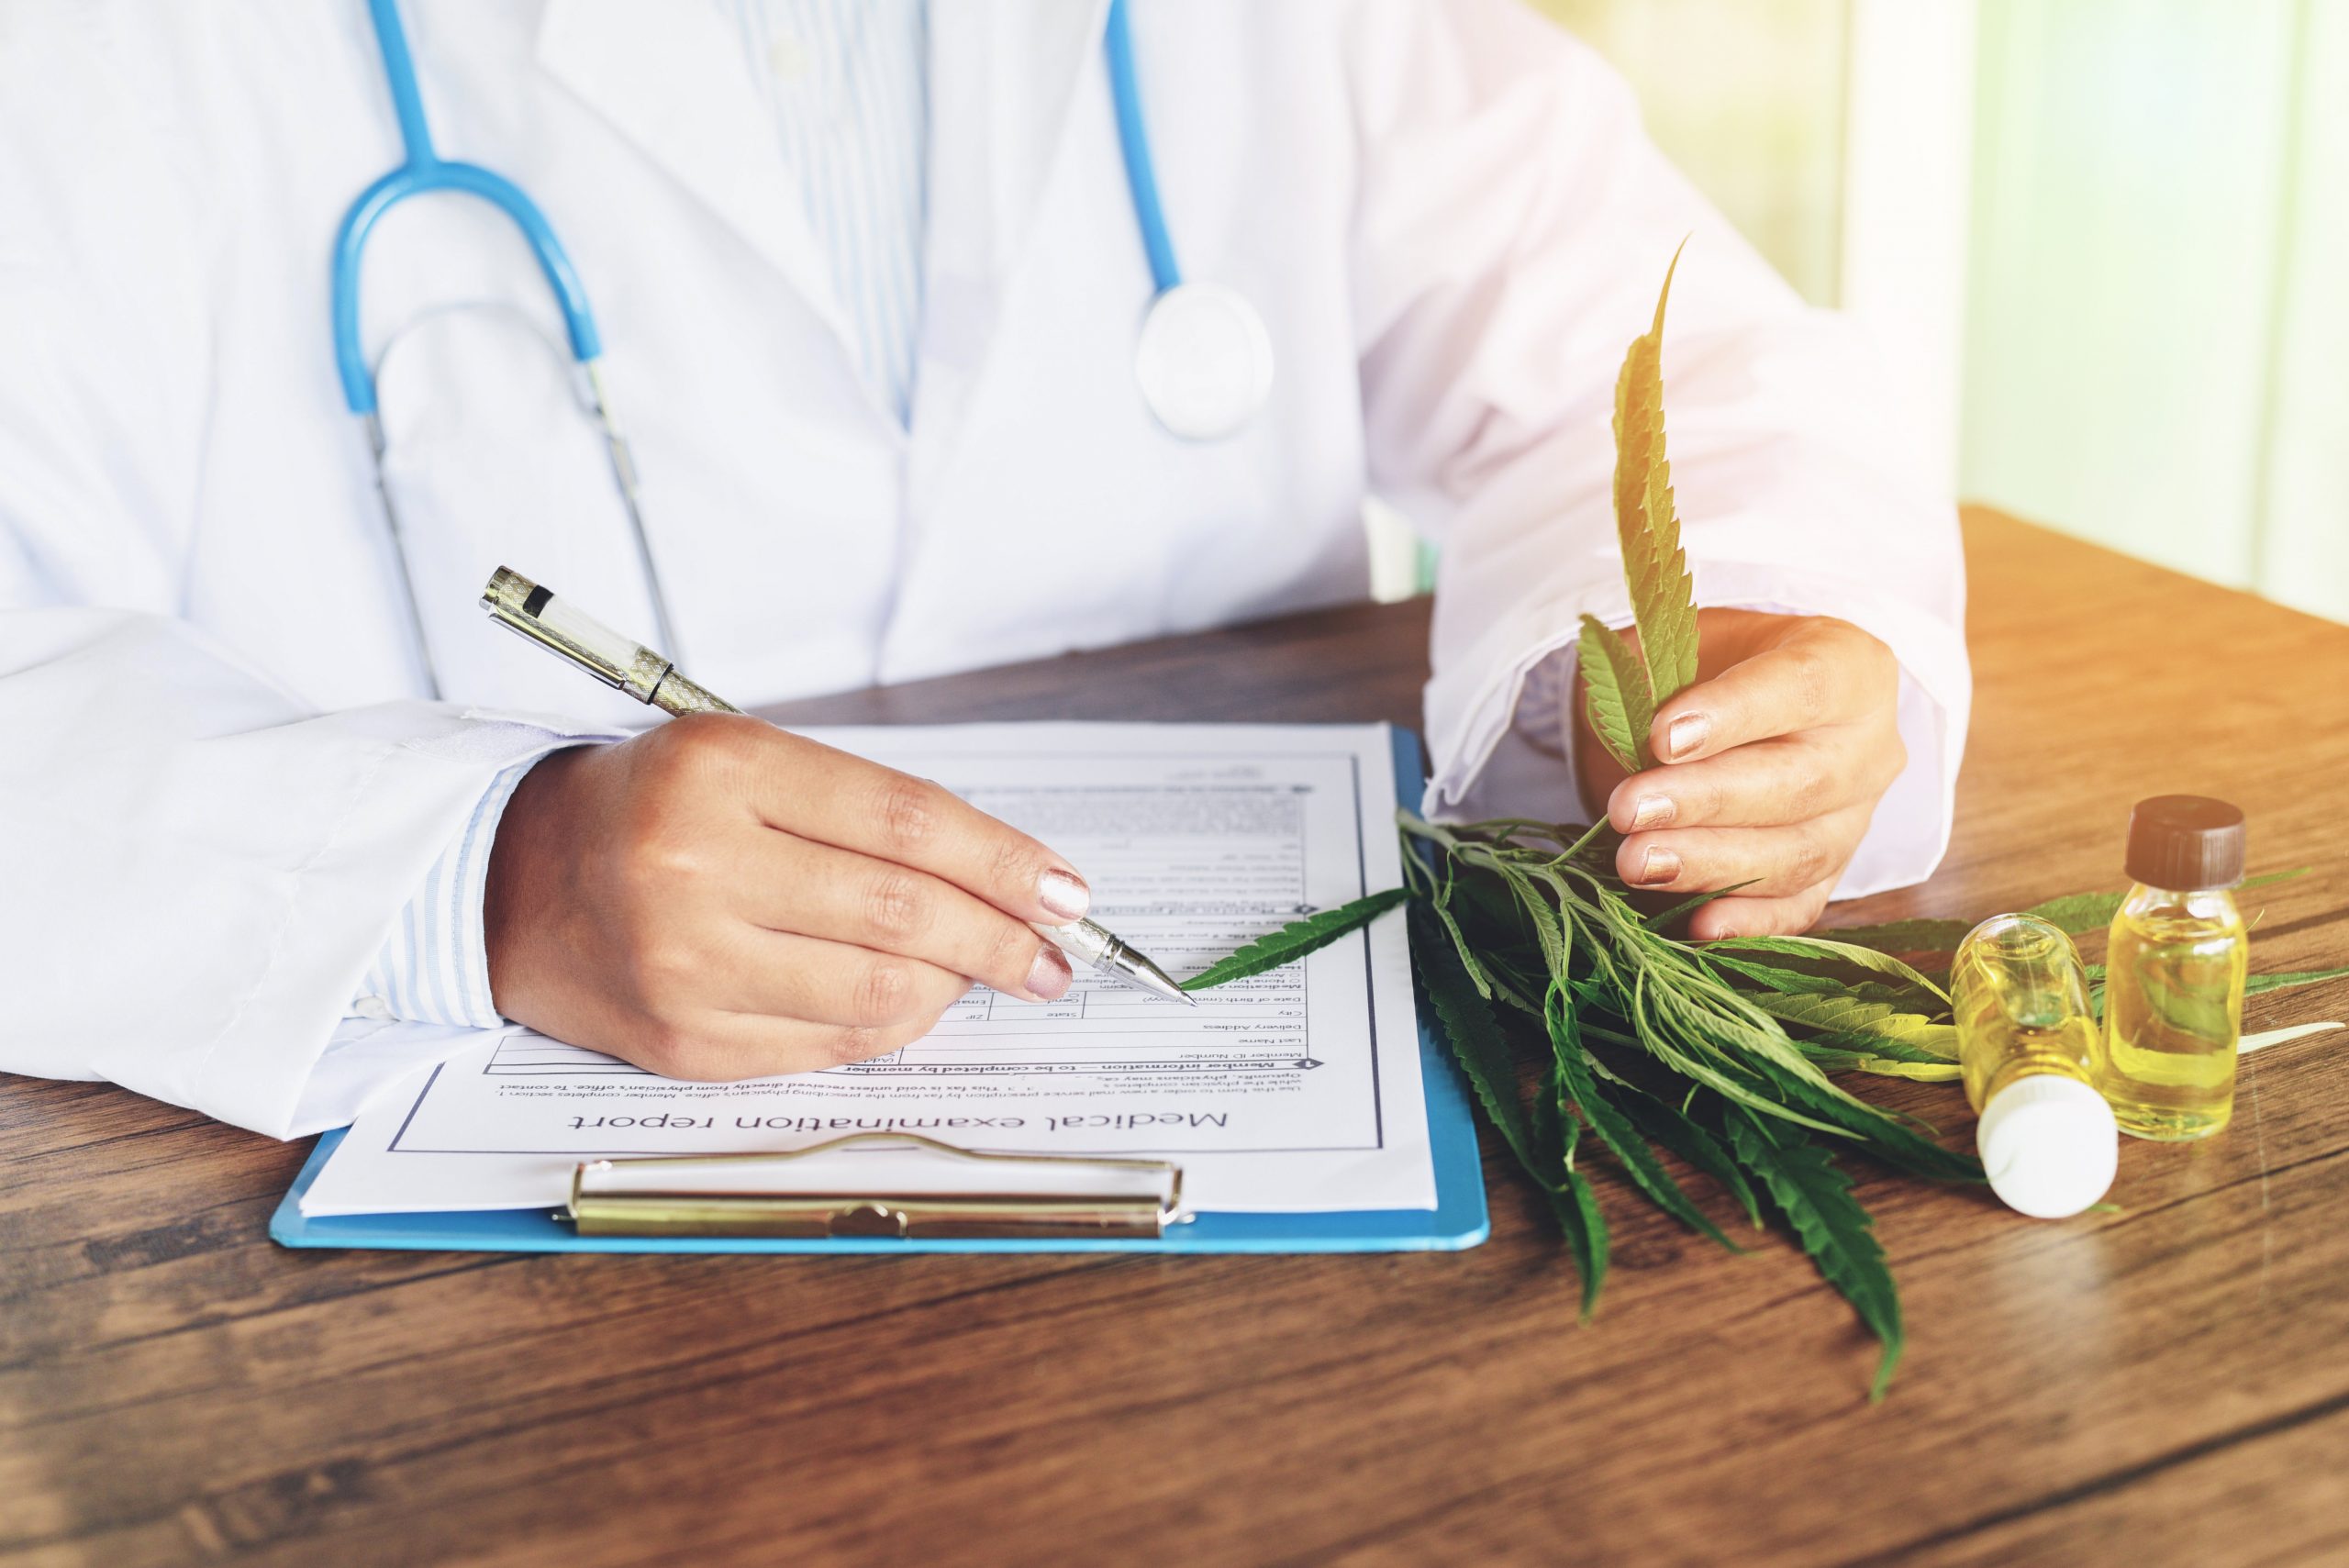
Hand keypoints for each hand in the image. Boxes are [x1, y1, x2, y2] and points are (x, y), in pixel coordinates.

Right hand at [484, 716, 1089, 1078]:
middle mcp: (693, 865)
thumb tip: (1006, 881)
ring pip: (876, 992)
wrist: (511, 881)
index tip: (1065, 889)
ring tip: (985, 972)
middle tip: (1052, 951)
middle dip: (1000, 937)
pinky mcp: (683, 1042)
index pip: (905, 821)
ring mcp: (684, 963)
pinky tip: (915, 1003)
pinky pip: (829, 1045)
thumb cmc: (653, 808)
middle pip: (900, 912)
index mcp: (719, 770)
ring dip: (955, 987)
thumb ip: (864, 810)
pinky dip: (893, 1025)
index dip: (1004, 860)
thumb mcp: (745, 759)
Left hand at [1573, 610, 1904, 939]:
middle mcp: (1868, 746)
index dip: (1734, 714)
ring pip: (1800, 853)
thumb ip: (1661, 677)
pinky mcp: (1834, 874)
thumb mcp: (1680, 644)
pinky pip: (1800, 906)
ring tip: (1638, 862)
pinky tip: (1698, 924)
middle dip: (1708, 801)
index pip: (1802, 687)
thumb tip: (1630, 735)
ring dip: (1713, 864)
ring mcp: (1857, 817)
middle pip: (1802, 781)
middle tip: (1630, 810)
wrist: (1725, 713)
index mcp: (1848, 666)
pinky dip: (1751, 921)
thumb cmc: (1706, 668)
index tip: (1661, 737)